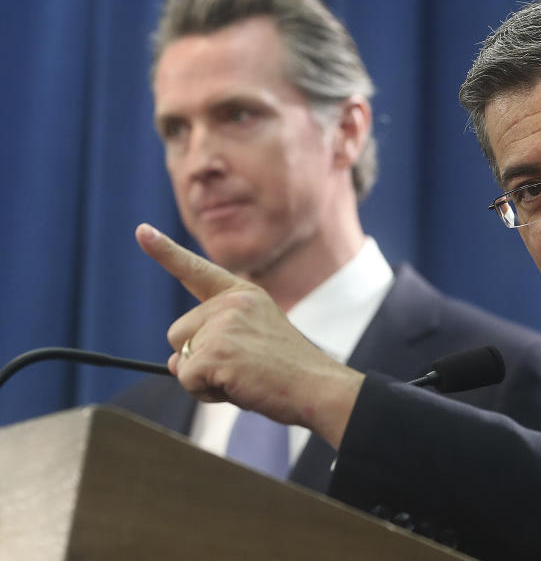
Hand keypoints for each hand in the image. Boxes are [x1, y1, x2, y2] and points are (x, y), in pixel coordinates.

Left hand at [135, 223, 361, 448]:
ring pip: (180, 359)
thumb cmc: (287, 372)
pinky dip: (206, 392)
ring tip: (243, 377)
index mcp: (243, 294)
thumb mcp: (251, 341)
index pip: (197, 270)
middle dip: (197, 357)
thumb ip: (213, 341)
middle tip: (241, 367)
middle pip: (178, 332)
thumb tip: (172, 362)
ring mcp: (224, 325)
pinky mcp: (217, 351)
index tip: (141, 231)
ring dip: (203, 377)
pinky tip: (238, 386)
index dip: (165, 252)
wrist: (316, 388)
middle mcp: (232, 302)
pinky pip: (187, 378)